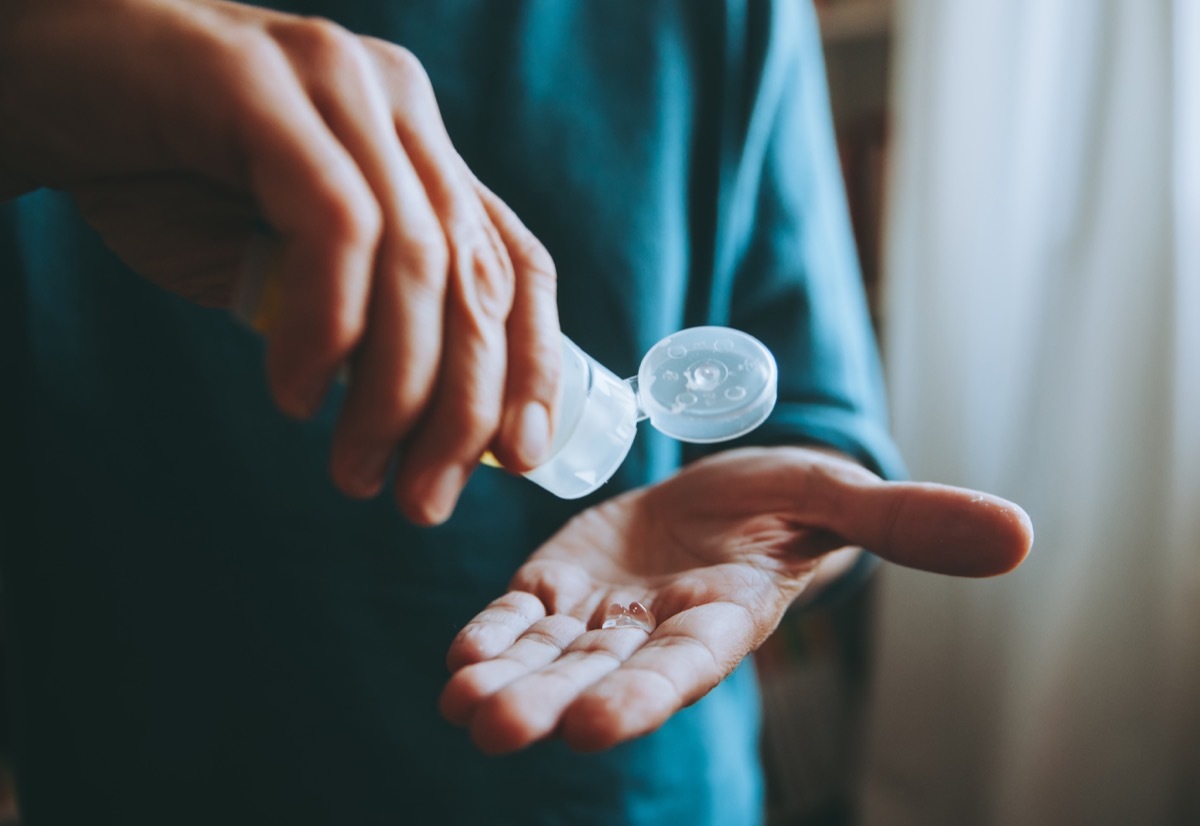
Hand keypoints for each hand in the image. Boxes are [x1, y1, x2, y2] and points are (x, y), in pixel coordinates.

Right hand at [0, 0, 559, 522]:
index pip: (514, 263)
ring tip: (354, 471)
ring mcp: (337, 86)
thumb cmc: (160, 180)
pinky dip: (326, 330)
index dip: (532, 366)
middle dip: (463, 411)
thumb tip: (434, 426)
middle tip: (422, 503)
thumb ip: (362, 318)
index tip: (521, 462)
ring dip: (394, 393)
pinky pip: (334, 227)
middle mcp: (397, 108)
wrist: (39, 83)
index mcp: (420, 149)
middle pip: (476, 276)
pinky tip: (294, 394)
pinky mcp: (263, 85)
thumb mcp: (285, 264)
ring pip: (417, 262)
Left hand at [440, 446, 1032, 752]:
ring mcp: (602, 612)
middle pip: (600, 674)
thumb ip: (909, 521)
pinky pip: (521, 619)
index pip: (685, 662)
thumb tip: (1019, 535)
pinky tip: (457, 660)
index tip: (593, 725)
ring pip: (548, 657)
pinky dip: (490, 639)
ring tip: (461, 707)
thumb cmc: (788, 500)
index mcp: (723, 615)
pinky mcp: (560, 585)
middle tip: (496, 729)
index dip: (642, 690)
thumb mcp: (841, 497)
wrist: (720, 494)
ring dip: (505, 681)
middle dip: (551, 702)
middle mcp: (655, 629)